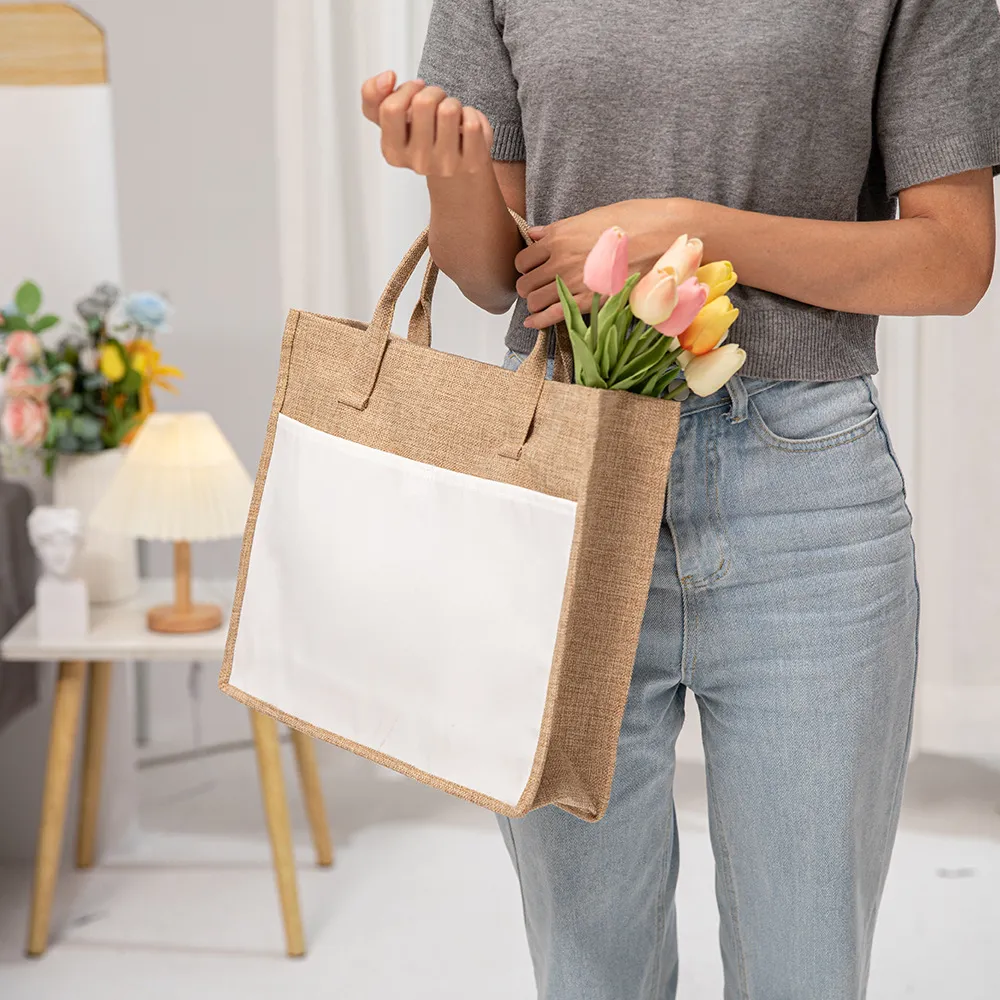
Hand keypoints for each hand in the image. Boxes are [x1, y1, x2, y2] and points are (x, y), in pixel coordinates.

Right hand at [360, 70, 494, 177]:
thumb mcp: (390, 120)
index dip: (407, 89)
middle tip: (437, 103)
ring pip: (450, 109)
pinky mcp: (472, 163)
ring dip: (453, 102)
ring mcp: (446, 165)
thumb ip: (372, 96)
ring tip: (450, 116)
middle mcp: (418, 162)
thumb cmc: (421, 138)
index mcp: (393, 152)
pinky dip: (472, 114)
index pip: (392, 108)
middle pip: (424, 102)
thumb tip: (387, 77)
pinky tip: (466, 126)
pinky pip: (473, 122)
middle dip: (433, 92)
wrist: (456, 174)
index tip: (415, 91)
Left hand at [515, 199, 683, 328]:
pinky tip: (532, 322)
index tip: (533, 270)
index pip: (523, 259)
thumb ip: (560, 229)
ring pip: (534, 300)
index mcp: (559, 237)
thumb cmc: (634, 220)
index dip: (525, 267)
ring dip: (535, 303)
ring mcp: (573, 281)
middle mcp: (560, 259)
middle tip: (537, 289)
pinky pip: (552, 315)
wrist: (665, 234)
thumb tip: (535, 234)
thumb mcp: (592, 216)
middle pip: (525, 282)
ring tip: (543, 303)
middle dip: (528, 287)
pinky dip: (538, 321)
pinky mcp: (589, 300)